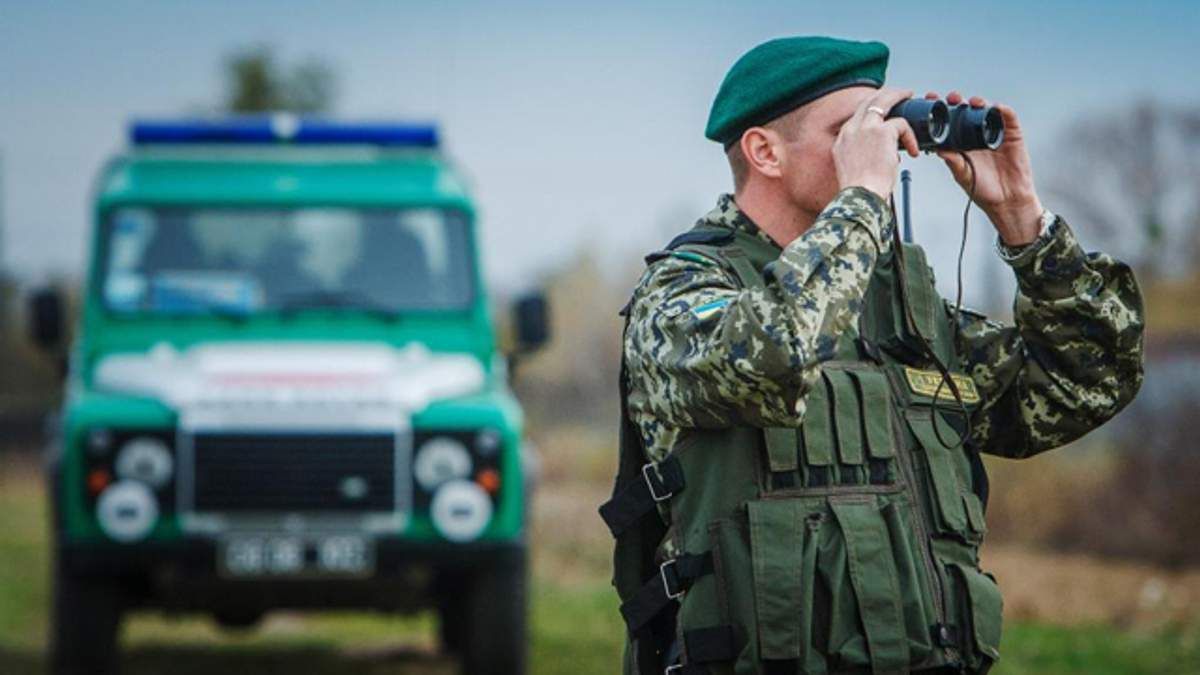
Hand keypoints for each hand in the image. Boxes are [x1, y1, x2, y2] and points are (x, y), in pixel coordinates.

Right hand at [833, 87, 919, 200]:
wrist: (860, 196)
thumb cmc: (860, 190)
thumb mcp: (851, 170)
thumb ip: (861, 156)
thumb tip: (882, 155)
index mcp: (842, 139)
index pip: (856, 114)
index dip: (871, 107)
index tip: (882, 109)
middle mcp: (851, 130)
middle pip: (868, 101)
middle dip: (884, 93)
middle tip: (898, 93)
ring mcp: (865, 128)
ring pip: (883, 101)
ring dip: (898, 95)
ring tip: (909, 95)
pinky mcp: (882, 133)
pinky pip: (902, 124)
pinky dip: (910, 137)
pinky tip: (914, 150)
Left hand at [927, 91, 1043, 244]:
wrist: (1007, 200)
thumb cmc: (982, 189)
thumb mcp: (962, 175)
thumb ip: (953, 161)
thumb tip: (938, 149)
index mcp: (960, 142)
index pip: (948, 121)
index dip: (940, 110)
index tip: (930, 101)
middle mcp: (976, 134)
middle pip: (965, 111)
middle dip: (957, 101)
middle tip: (951, 99)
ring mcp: (994, 132)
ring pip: (986, 110)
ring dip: (978, 102)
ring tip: (971, 102)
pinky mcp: (1012, 134)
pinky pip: (1008, 118)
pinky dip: (1003, 110)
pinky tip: (996, 108)